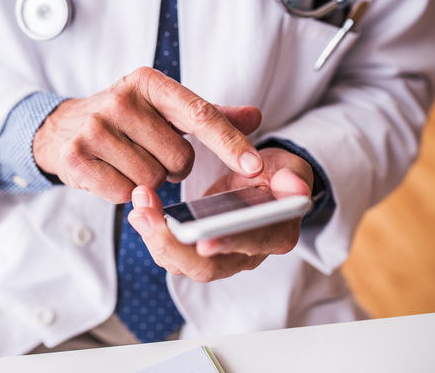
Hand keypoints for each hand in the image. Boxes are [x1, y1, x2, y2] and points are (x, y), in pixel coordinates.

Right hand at [33, 67, 263, 202]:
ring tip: (130, 161)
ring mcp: (95, 128)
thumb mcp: (165, 110)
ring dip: (149, 182)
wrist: (63, 128)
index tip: (255, 165)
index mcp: (149, 82)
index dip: (230, 142)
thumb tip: (254, 117)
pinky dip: (124, 192)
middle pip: (179, 158)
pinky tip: (111, 173)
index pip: (200, 114)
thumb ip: (209, 115)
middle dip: (173, 167)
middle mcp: (121, 100)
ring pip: (152, 180)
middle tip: (151, 153)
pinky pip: (124, 193)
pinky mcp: (77, 156)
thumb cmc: (125, 121)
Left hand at [127, 147, 312, 282]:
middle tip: (146, 217)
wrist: (260, 182)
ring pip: (183, 264)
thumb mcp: (288, 167)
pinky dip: (153, 234)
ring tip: (138, 209)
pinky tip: (140, 210)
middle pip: (208, 267)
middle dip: (173, 245)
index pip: (253, 245)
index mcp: (276, 235)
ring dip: (156, 239)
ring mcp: (220, 258)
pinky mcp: (197, 252)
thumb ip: (292, 176)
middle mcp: (246, 255)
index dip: (229, 244)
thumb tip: (296, 188)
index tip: (204, 241)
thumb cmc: (275, 174)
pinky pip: (172, 254)